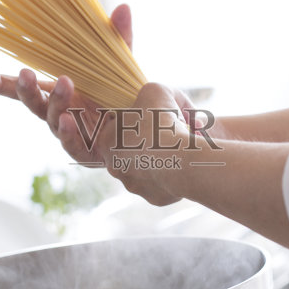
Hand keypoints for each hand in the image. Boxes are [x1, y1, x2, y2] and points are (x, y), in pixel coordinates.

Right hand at [0, 4, 133, 164]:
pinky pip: (72, 144)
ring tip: (64, 84)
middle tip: (25, 74)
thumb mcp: (118, 65)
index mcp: (58, 92)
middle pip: (33, 103)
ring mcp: (70, 133)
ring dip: (55, 102)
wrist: (145, 128)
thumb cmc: (121, 97)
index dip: (0, 83)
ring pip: (53, 120)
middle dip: (24, 89)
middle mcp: (59, 113)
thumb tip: (123, 7)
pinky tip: (68, 121)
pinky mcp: (86, 151)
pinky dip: (68, 133)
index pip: (23, 88)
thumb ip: (118, 40)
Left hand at [92, 82, 189, 205]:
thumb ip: (148, 93)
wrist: (183, 158)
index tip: (152, 116)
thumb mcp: (155, 91)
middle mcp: (114, 166)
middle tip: (169, 130)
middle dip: (150, 139)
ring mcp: (134, 185)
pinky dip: (173, 172)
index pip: (117, 126)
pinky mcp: (154, 198)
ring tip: (180, 145)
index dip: (137, 118)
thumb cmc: (163, 122)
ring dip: (162, 156)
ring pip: (148, 167)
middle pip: (133, 148)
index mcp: (105, 141)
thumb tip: (156, 99)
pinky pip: (164, 182)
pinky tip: (184, 161)